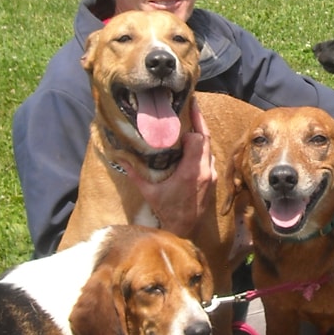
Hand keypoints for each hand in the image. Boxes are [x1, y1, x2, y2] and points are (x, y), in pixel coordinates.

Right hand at [121, 99, 216, 236]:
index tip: (179, 125)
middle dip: (199, 122)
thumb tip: (121, 158)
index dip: (190, 130)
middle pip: (206, 139)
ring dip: (201, 136)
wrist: (184, 229)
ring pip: (209, 149)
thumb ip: (136, 173)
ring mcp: (210, 176)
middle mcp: (204, 172)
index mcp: (190, 172)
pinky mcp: (212, 181)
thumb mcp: (149, 192)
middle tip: (192, 105)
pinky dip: (202, 149)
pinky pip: (209, 158)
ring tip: (192, 122)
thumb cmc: (167, 211)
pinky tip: (192, 145)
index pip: (197, 140)